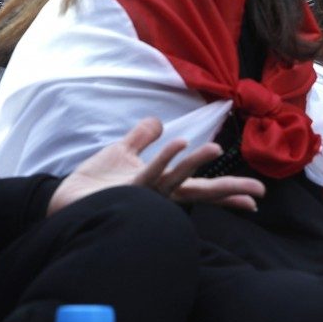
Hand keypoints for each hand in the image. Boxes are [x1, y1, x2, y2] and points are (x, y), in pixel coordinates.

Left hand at [48, 118, 264, 215]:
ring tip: (214, 148)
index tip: (256, 199)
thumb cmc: (95, 184)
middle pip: (201, 192)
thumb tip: (158, 121)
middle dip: (228, 190)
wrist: (65, 200)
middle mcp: (159, 195)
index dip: (228, 193)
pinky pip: (149, 174)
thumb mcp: (121, 152)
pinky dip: (164, 160)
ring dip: (194, 163)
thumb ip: (141, 137)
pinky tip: (178, 144)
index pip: (202, 189)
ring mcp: (144, 194)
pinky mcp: (127, 190)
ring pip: (176, 179)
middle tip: (258, 192)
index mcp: (163, 186)